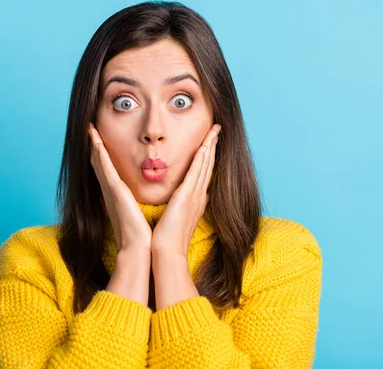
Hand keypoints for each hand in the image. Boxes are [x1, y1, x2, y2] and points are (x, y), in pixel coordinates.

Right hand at [88, 122, 151, 252]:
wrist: (139, 247)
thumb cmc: (141, 233)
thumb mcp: (140, 211)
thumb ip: (139, 202)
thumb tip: (150, 196)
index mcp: (117, 194)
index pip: (108, 168)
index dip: (103, 152)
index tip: (100, 137)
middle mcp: (110, 189)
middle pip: (99, 161)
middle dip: (94, 143)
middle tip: (89, 126)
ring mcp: (110, 188)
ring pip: (99, 160)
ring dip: (93, 142)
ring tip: (89, 126)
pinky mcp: (113, 190)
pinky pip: (104, 166)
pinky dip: (98, 151)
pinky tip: (95, 138)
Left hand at [151, 123, 220, 257]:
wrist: (167, 252)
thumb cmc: (167, 238)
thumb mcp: (175, 218)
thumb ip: (178, 206)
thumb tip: (178, 198)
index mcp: (195, 200)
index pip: (203, 173)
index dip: (208, 157)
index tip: (209, 143)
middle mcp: (198, 196)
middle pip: (208, 165)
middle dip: (212, 146)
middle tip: (216, 130)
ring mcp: (195, 195)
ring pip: (205, 165)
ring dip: (210, 146)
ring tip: (214, 130)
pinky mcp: (187, 196)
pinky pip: (197, 172)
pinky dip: (202, 157)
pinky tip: (205, 145)